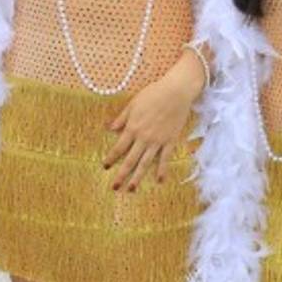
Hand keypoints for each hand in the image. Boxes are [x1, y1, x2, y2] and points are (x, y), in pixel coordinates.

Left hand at [103, 56, 203, 191]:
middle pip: (130, 160)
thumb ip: (122, 118)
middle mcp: (143, 137)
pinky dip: (162, 170)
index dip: (111, 158)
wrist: (176, 92)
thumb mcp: (133, 104)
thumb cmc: (153, 94)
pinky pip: (165, 159)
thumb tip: (109, 129)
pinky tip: (158, 181)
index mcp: (133, 127)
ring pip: (145, 163)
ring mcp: (157, 141)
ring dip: (137, 177)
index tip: (105, 166)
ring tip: (131, 190)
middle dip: (121, 175)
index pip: (119, 147)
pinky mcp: (170, 141)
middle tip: (114, 187)